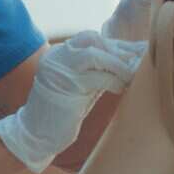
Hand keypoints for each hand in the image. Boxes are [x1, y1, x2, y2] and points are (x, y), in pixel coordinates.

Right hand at [0, 32, 145, 172]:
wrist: (37, 135)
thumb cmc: (62, 112)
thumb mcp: (79, 84)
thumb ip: (95, 69)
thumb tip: (128, 59)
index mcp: (59, 53)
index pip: (91, 39)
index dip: (116, 45)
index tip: (136, 52)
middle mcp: (57, 57)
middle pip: (93, 39)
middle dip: (118, 50)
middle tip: (136, 63)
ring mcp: (60, 69)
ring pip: (95, 54)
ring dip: (118, 64)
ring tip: (131, 76)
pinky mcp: (66, 86)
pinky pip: (98, 76)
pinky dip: (114, 81)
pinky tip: (121, 88)